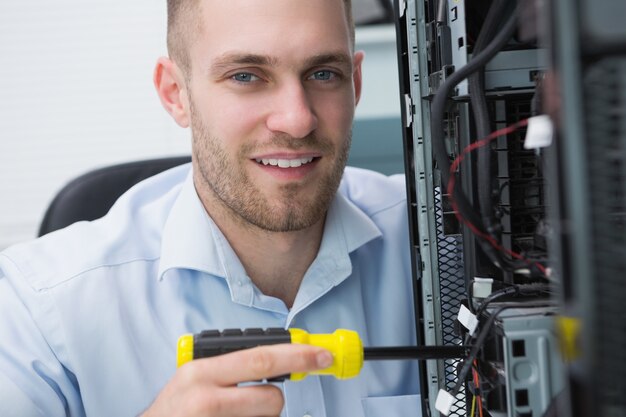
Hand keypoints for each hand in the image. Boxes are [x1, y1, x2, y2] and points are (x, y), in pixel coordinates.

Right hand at [141, 343, 332, 416]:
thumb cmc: (174, 411)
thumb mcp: (193, 378)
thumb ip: (232, 368)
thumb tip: (281, 361)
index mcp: (201, 372)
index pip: (262, 358)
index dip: (299, 356)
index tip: (323, 355)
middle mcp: (205, 399)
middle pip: (271, 399)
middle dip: (278, 399)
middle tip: (270, 398)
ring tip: (233, 416)